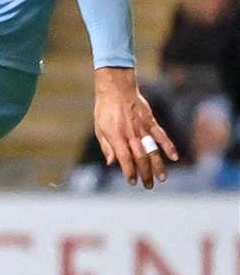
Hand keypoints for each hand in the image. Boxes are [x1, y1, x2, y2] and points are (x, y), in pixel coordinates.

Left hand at [92, 67, 177, 188]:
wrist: (116, 89)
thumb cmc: (105, 110)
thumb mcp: (99, 128)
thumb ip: (107, 146)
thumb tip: (111, 163)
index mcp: (116, 137)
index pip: (125, 159)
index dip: (129, 172)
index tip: (132, 182)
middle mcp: (131, 134)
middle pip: (140, 158)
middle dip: (145, 173)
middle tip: (148, 185)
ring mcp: (142, 128)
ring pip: (152, 150)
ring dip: (158, 165)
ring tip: (162, 178)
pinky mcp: (151, 122)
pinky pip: (161, 136)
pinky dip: (168, 146)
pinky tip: (174, 157)